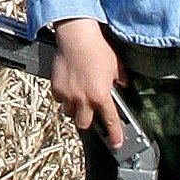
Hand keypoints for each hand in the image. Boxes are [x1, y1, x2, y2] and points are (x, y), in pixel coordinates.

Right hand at [48, 15, 126, 148]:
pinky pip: (59, 99)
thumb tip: (123, 85)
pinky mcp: (56, 87)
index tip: (117, 143)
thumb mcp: (116, 65)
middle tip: (90, 112)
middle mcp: (84, 98)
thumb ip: (121, 79)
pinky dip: (63, 96)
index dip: (115, 135)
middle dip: (88, 121)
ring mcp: (68, 94)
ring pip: (69, 112)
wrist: (76, 36)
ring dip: (74, 108)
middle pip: (83, 124)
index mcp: (101, 95)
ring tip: (77, 97)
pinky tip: (68, 86)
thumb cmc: (97, 48)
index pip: (110, 121)